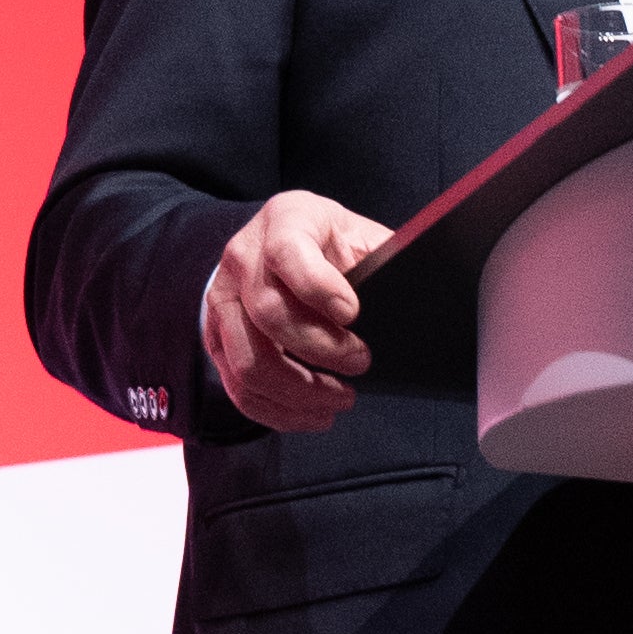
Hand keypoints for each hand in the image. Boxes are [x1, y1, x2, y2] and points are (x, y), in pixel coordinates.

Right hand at [202, 189, 390, 432]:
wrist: (274, 243)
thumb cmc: (326, 242)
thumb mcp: (354, 232)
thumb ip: (379, 256)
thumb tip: (417, 286)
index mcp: (283, 220)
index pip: (287, 252)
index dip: (319, 288)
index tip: (354, 315)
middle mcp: (243, 257)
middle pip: (270, 315)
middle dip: (321, 350)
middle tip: (361, 364)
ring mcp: (222, 300)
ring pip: (250, 362)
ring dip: (300, 392)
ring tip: (341, 399)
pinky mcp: (215, 339)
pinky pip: (239, 388)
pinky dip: (279, 411)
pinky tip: (314, 413)